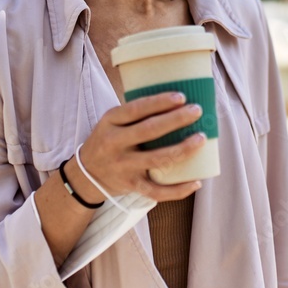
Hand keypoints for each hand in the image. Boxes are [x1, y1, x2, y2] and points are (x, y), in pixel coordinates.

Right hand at [77, 92, 206, 201]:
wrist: (86, 174)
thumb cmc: (108, 140)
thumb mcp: (111, 122)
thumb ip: (135, 114)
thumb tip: (176, 101)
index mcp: (110, 122)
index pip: (136, 109)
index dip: (159, 102)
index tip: (181, 97)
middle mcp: (115, 143)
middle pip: (149, 130)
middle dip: (176, 120)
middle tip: (197, 111)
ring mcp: (123, 166)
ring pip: (157, 159)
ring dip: (182, 149)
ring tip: (200, 139)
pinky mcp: (131, 185)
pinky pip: (157, 191)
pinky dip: (178, 190)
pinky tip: (196, 182)